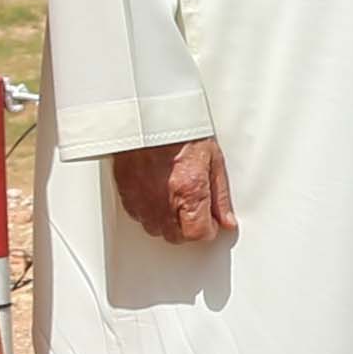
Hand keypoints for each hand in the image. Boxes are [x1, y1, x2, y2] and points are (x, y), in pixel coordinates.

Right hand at [110, 137, 233, 242]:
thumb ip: (220, 196)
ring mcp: (141, 199)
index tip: (211, 222)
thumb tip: (227, 220)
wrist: (149, 116)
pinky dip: (150, 212)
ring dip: (168, 222)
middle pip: (176, 236)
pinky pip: (138, 216)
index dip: (207, 230)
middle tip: (196, 211)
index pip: (198, 233)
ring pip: (155, 229)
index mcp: (189, 191)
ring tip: (177, 201)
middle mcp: (162, 200)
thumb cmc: (181, 133)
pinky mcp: (125, 193)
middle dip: (189, 229)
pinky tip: (159, 195)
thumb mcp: (214, 160)